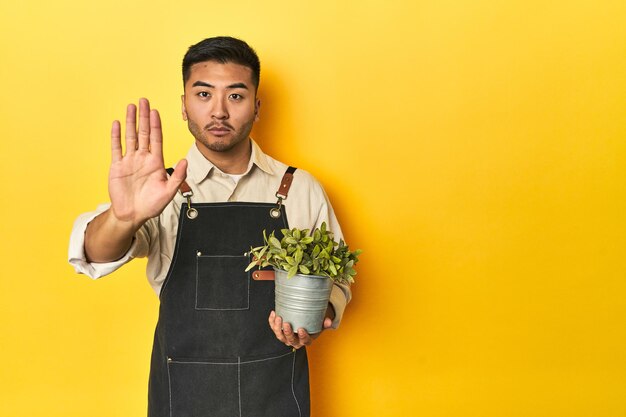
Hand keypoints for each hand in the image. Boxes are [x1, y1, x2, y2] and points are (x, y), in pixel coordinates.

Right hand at [109, 98, 186, 226]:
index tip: (155, 111)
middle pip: (144, 132)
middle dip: (144, 116)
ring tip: (131, 107)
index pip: (156, 138)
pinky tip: (116, 124)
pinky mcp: (117, 166)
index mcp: (156, 162)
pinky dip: (116, 136)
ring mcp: (130, 161)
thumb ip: (178, 177)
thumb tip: (185, 161)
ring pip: (130, 136)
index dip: (156, 125)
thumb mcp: (169, 192)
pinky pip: (116, 148)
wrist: (132, 215)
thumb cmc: (152, 205)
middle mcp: (143, 158)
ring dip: (131, 121)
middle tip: (143, 100)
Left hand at [268, 306, 333, 348]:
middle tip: (286, 323)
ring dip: (277, 327)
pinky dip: (272, 322)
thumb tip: (329, 321)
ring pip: (280, 336)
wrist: (304, 325)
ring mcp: (286, 337)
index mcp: (305, 340)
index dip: (302, 336)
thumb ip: (325, 323)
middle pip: (290, 340)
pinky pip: (274, 328)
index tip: (301, 329)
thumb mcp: (320, 324)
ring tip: (278, 317)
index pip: (304, 341)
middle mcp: (295, 341)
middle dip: (287, 332)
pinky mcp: (279, 332)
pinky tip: (273, 313)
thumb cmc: (312, 325)